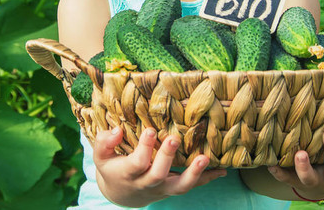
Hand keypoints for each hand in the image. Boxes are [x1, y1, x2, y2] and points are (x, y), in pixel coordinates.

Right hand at [93, 127, 227, 206]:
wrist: (122, 194)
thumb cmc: (112, 168)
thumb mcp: (101, 157)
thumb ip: (104, 143)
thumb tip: (117, 130)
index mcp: (128, 174)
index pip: (137, 163)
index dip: (144, 149)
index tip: (149, 130)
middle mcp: (147, 183)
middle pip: (158, 175)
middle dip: (166, 157)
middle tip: (173, 138)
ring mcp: (163, 188)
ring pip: (179, 186)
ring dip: (194, 173)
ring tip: (205, 159)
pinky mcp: (174, 189)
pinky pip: (193, 186)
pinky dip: (208, 178)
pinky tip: (222, 170)